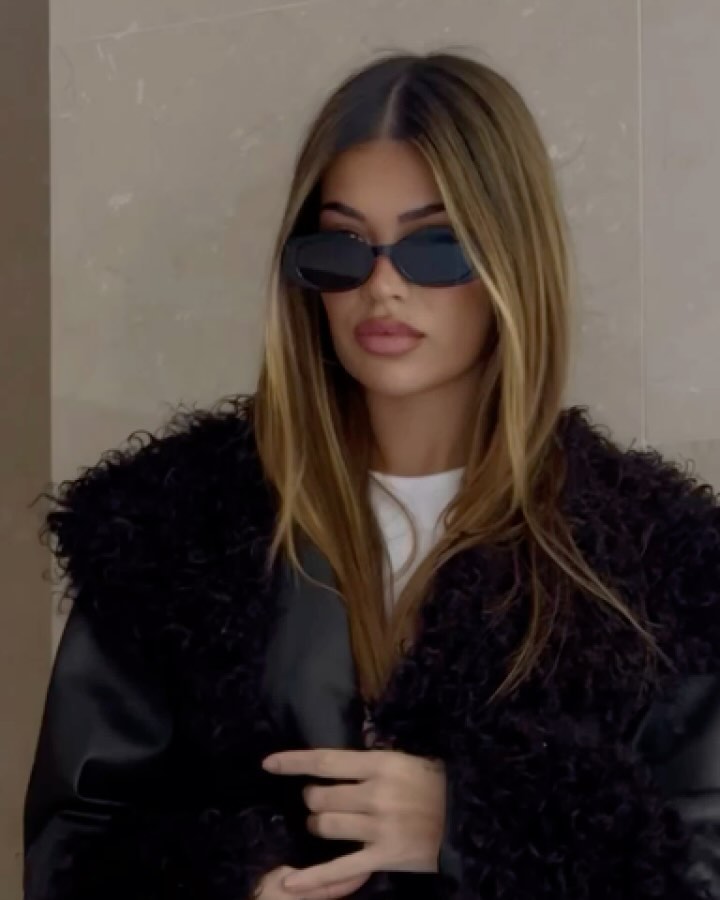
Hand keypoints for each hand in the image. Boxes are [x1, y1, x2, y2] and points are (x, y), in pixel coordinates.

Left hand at [262, 749, 445, 894]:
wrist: (469, 818)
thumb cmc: (435, 783)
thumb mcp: (406, 759)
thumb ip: (371, 759)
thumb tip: (336, 757)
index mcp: (380, 764)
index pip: (325, 761)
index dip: (293, 762)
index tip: (268, 763)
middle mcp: (376, 794)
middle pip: (319, 798)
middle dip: (312, 800)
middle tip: (320, 801)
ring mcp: (379, 828)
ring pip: (325, 828)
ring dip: (318, 827)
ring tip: (327, 825)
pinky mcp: (384, 857)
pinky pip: (340, 869)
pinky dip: (313, 879)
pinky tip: (290, 883)